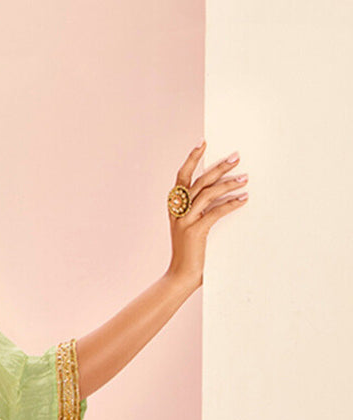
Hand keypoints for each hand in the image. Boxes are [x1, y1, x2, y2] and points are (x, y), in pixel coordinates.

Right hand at [166, 142, 248, 287]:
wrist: (181, 276)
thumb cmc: (190, 252)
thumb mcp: (191, 227)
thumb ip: (199, 210)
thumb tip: (222, 192)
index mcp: (175, 208)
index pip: (182, 177)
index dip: (192, 159)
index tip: (203, 143)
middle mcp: (178, 212)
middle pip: (199, 181)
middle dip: (219, 167)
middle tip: (236, 157)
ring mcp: (185, 222)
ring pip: (208, 194)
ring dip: (229, 184)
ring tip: (245, 178)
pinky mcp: (195, 232)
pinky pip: (215, 213)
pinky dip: (231, 204)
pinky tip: (244, 199)